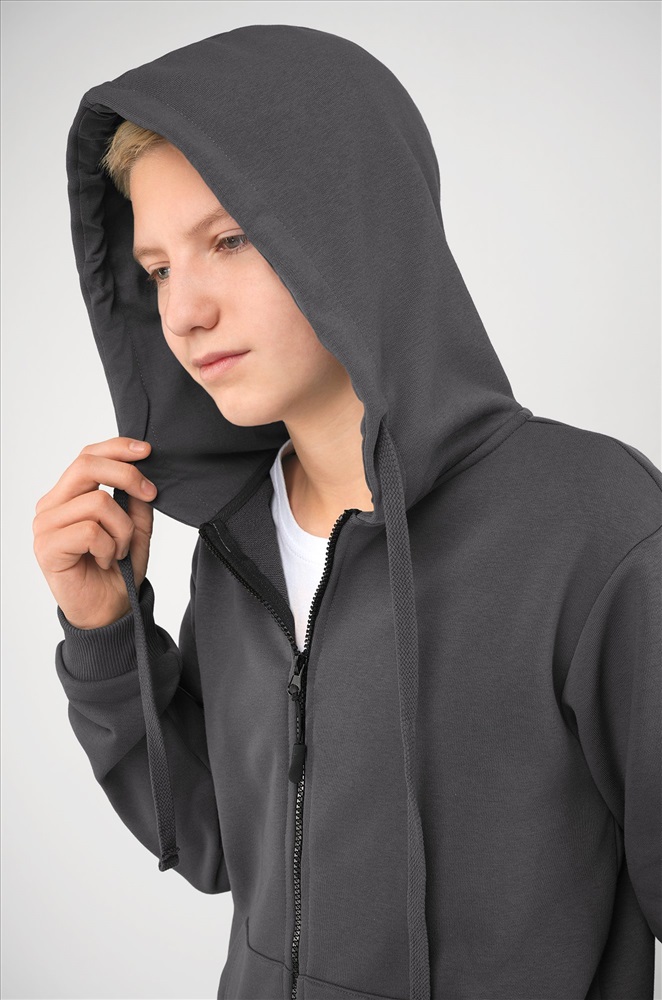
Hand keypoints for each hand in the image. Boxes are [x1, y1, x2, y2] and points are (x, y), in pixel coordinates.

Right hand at [33, 437, 156, 628]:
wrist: (109, 611)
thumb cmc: (118, 570)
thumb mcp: (136, 527)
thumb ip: (136, 499)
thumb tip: (143, 468)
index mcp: (68, 496)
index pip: (87, 456)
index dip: (118, 447)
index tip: (148, 451)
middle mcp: (51, 506)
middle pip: (86, 466)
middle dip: (127, 475)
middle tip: (150, 494)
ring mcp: (45, 526)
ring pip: (97, 502)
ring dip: (122, 529)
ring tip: (119, 550)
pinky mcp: (47, 547)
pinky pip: (90, 531)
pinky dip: (109, 546)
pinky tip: (107, 561)